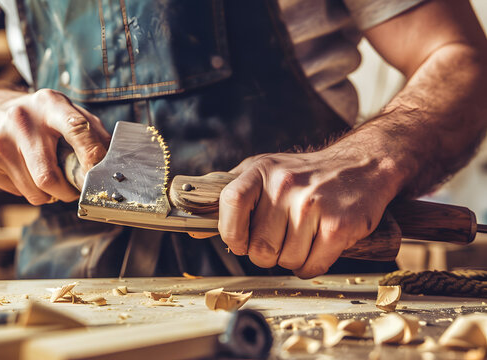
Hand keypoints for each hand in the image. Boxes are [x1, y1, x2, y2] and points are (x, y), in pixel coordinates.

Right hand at [0, 89, 109, 204]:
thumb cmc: (41, 118)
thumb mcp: (67, 113)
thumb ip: (94, 134)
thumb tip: (117, 162)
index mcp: (50, 103)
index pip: (77, 130)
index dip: (91, 157)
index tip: (99, 176)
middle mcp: (21, 119)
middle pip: (48, 176)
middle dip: (67, 192)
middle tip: (74, 189)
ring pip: (35, 192)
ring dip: (50, 195)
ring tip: (49, 177)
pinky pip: (18, 193)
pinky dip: (30, 191)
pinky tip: (27, 172)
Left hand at [218, 148, 399, 277]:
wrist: (362, 165)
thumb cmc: (305, 174)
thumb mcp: (262, 172)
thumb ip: (230, 197)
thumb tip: (194, 227)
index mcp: (261, 171)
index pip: (230, 204)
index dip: (231, 232)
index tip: (239, 241)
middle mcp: (285, 185)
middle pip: (259, 247)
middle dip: (266, 254)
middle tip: (280, 240)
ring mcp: (312, 205)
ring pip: (286, 261)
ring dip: (292, 259)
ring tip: (302, 238)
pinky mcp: (338, 225)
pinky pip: (311, 266)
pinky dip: (311, 266)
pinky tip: (317, 247)